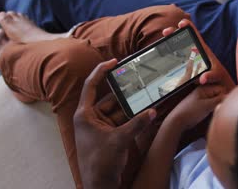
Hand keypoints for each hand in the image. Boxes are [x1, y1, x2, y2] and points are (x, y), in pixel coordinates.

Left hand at [73, 59, 156, 188]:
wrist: (100, 186)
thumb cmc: (100, 164)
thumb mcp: (119, 140)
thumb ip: (137, 124)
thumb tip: (152, 111)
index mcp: (85, 115)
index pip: (91, 85)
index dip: (101, 71)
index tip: (114, 61)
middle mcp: (91, 119)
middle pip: (110, 98)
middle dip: (125, 92)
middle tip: (140, 80)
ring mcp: (101, 127)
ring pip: (119, 110)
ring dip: (132, 106)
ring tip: (147, 96)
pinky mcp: (110, 136)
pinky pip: (123, 122)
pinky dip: (134, 118)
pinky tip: (146, 113)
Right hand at [162, 19, 235, 92]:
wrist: (218, 81)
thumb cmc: (218, 75)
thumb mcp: (216, 75)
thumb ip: (210, 76)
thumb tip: (202, 79)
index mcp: (202, 49)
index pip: (195, 34)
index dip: (188, 26)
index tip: (181, 24)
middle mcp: (194, 50)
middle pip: (182, 38)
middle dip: (174, 32)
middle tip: (166, 32)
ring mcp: (189, 56)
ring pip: (177, 46)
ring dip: (169, 41)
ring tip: (162, 38)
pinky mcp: (185, 63)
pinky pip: (176, 55)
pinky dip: (169, 51)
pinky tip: (161, 51)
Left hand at [167, 84, 224, 130]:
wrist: (177, 121)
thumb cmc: (190, 112)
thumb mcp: (207, 105)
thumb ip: (220, 100)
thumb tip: (230, 97)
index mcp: (204, 88)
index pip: (221, 89)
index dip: (224, 96)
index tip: (222, 104)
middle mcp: (203, 92)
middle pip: (219, 94)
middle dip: (220, 102)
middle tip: (217, 109)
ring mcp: (202, 99)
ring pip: (216, 101)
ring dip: (216, 106)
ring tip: (212, 112)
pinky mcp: (200, 106)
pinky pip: (211, 105)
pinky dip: (213, 110)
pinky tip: (210, 114)